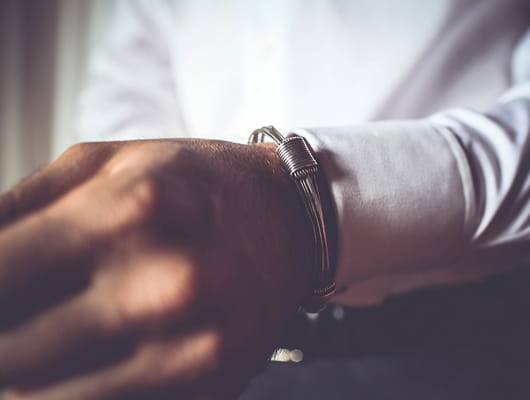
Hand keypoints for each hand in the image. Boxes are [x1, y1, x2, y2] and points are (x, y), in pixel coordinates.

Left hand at [0, 139, 312, 399]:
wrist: (290, 216)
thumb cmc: (193, 183)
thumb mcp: (106, 164)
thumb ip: (18, 208)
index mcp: (128, 210)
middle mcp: (164, 283)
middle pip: (15, 354)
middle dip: (1, 342)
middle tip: (14, 325)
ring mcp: (193, 344)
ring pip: (53, 399)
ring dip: (27, 381)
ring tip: (34, 352)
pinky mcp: (213, 385)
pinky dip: (82, 393)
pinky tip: (81, 368)